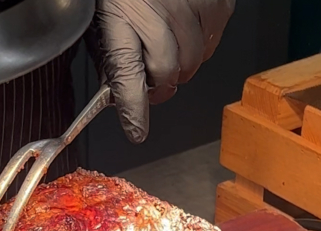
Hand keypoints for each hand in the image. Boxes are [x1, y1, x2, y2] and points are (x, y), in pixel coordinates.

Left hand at [89, 0, 235, 142]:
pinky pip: (213, 41)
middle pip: (168, 73)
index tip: (136, 129)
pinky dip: (200, 42)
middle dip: (158, 82)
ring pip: (193, 62)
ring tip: (167, 45)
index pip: (128, 76)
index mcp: (122, 16)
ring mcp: (191, 6)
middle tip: (149, 76)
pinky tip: (185, 27)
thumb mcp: (103, 17)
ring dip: (180, 63)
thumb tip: (118, 89)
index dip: (134, 109)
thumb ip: (112, 49)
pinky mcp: (217, 2)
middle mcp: (158, 12)